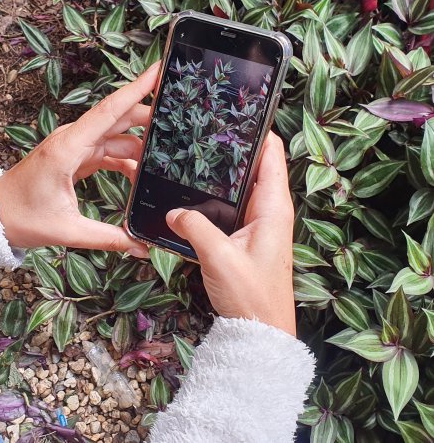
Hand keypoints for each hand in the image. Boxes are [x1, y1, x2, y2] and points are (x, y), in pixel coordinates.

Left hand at [0, 62, 159, 255]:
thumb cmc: (22, 217)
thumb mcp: (67, 230)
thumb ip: (108, 238)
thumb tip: (141, 247)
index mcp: (68, 148)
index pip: (109, 111)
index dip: (136, 89)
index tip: (158, 71)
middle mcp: (72, 140)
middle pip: (117, 118)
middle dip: (148, 117)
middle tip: (178, 118)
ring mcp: (74, 147)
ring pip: (115, 135)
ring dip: (139, 144)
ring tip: (164, 155)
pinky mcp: (75, 157)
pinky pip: (107, 151)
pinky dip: (126, 159)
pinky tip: (140, 173)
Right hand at [166, 132, 295, 335]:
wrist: (260, 332)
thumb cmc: (251, 295)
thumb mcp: (218, 257)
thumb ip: (194, 227)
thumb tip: (173, 211)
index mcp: (273, 207)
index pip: (271, 154)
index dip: (257, 130)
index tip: (233, 114)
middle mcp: (270, 210)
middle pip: (254, 166)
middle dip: (233, 149)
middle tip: (202, 133)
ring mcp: (259, 223)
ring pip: (241, 187)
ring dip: (223, 175)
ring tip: (195, 158)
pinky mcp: (247, 237)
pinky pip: (232, 207)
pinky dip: (217, 198)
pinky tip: (195, 196)